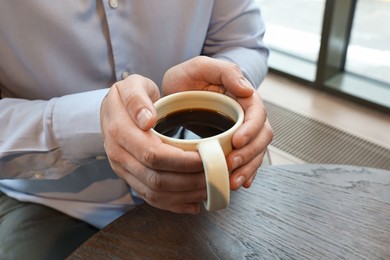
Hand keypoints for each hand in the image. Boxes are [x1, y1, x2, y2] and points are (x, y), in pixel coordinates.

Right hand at [101, 74, 205, 213]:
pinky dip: (174, 204)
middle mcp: (118, 156)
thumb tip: (146, 120)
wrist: (113, 109)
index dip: (183, 161)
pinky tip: (193, 203)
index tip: (207, 158)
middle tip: (215, 175)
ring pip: (156, 193)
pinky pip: (151, 198)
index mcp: (119, 132)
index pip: (154, 155)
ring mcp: (124, 170)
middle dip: (190, 181)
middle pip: (157, 179)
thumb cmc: (128, 95)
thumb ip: (137, 99)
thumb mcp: (132, 85)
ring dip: (185, 195)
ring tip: (209, 189)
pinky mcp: (131, 178)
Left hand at [162, 56, 272, 189]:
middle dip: (250, 154)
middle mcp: (247, 116)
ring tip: (233, 182)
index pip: (258, 114)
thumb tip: (248, 90)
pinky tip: (238, 183)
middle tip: (232, 165)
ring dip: (247, 168)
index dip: (251, 130)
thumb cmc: (190, 77)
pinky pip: (245, 161)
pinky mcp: (233, 145)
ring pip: (255, 152)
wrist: (177, 91)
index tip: (236, 141)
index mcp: (244, 97)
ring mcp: (241, 132)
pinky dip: (244, 173)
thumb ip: (226, 72)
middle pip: (261, 137)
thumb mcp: (202, 67)